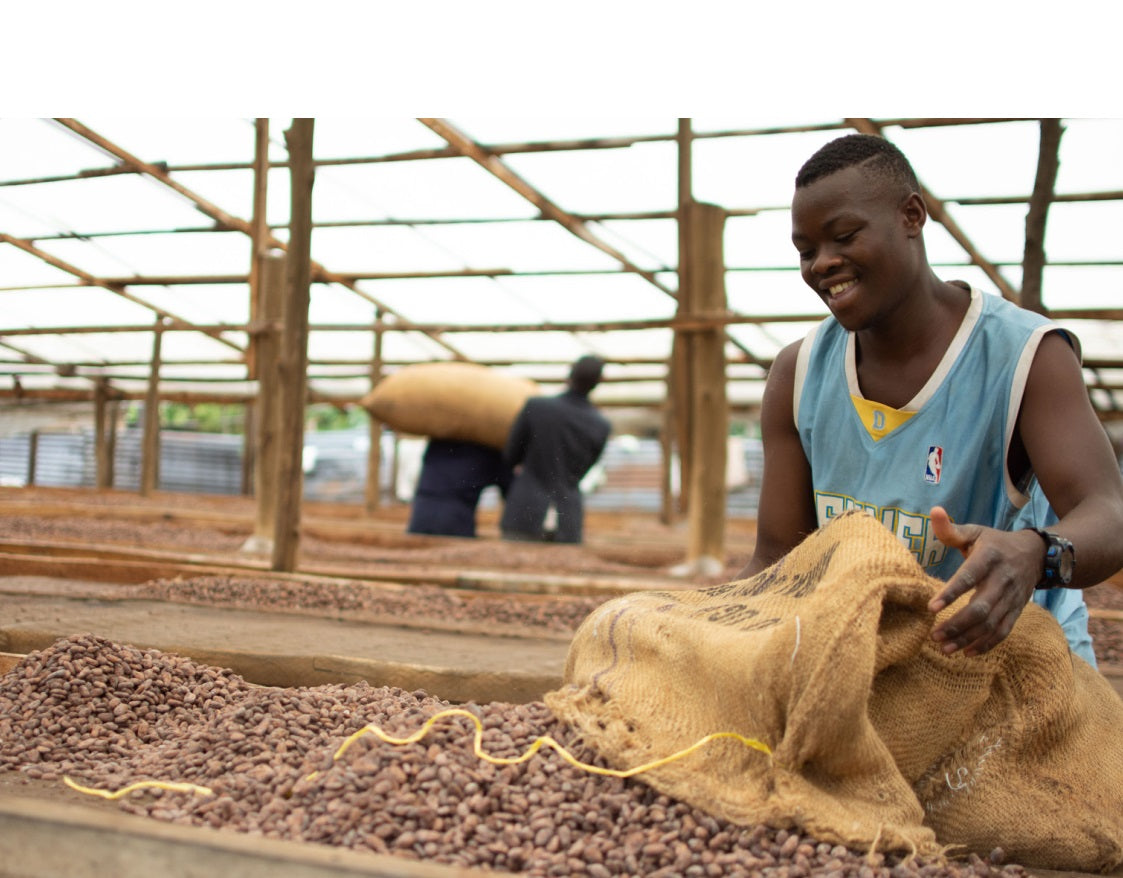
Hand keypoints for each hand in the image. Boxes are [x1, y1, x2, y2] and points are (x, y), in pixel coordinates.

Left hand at [926, 506, 1041, 656]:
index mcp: (989, 558)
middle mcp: (1003, 579)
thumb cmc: (994, 543)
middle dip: (957, 624)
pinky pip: (1004, 631)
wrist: (1036, 553)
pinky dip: (986, 644)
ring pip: (991, 623)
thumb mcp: (975, 532)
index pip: (969, 577)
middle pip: (981, 608)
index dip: (951, 593)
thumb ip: (951, 529)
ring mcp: (1012, 598)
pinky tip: (966, 652)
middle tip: (934, 636)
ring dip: (968, 638)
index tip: (930, 608)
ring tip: (944, 648)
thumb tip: (933, 511)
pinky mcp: (1017, 610)